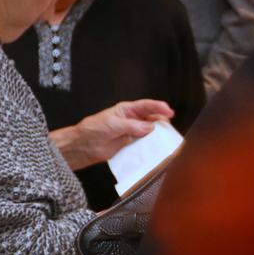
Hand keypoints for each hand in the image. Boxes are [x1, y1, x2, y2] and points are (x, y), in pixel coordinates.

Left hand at [51, 99, 172, 169]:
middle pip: (153, 118)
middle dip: (162, 122)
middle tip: (168, 128)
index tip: (169, 111)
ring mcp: (134, 132)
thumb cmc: (94, 129)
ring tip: (166, 139)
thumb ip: (131, 126)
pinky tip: (158, 148)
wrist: (84, 146)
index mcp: (127, 110)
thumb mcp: (112, 124)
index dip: (158, 107)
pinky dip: (153, 145)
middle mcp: (133, 120)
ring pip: (152, 132)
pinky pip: (146, 144)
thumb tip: (150, 127)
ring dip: (159, 135)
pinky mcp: (133, 144)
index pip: (146, 105)